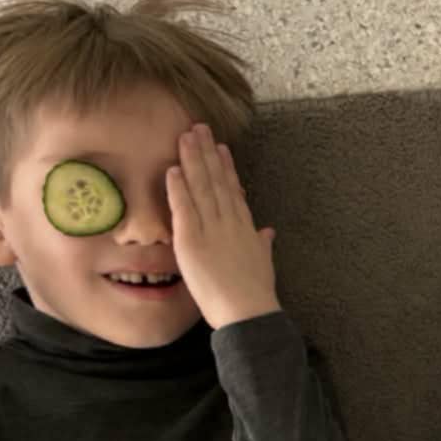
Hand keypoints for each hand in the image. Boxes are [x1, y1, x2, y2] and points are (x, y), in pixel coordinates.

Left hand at [167, 124, 278, 326]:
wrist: (249, 312)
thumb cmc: (256, 293)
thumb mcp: (263, 263)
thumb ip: (263, 243)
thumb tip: (267, 231)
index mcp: (245, 228)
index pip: (233, 190)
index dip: (226, 167)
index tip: (221, 147)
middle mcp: (229, 222)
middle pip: (216, 180)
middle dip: (207, 153)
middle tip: (199, 128)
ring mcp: (211, 229)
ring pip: (201, 187)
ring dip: (192, 160)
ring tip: (185, 137)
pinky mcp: (192, 241)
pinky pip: (184, 208)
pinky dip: (178, 188)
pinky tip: (173, 168)